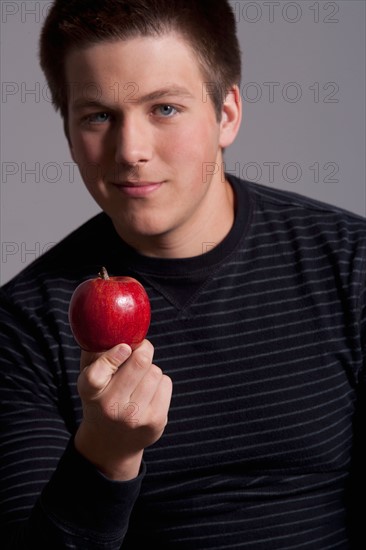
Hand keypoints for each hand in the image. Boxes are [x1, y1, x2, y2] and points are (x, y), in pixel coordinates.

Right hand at [74, 340, 172, 479]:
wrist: (111, 442)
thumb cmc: (100, 397)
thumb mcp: (89, 378)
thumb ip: (95, 352)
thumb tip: (109, 327)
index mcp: (90, 392)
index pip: (98, 372)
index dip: (114, 355)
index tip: (124, 347)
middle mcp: (111, 407)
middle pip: (140, 362)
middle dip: (143, 350)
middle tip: (140, 349)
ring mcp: (135, 417)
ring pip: (155, 371)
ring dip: (150, 369)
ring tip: (140, 379)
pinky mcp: (155, 422)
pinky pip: (166, 383)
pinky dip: (160, 381)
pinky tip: (148, 391)